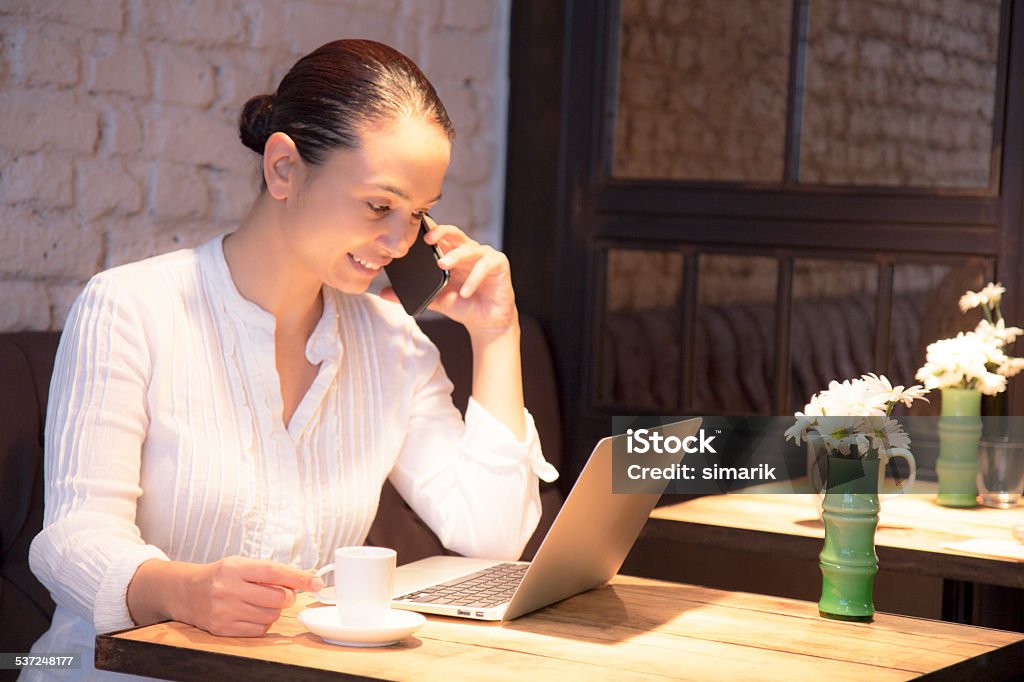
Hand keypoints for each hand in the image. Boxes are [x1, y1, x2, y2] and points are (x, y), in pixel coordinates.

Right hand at [177, 556, 321, 636]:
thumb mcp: (243, 564)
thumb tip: (306, 578)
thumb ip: (272, 571)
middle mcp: (228, 589)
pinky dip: (263, 623)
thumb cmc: (220, 576)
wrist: (187, 592)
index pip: (274, 572)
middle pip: (277, 598)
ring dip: (274, 610)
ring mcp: (224, 611)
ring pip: (271, 616)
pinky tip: (252, 613)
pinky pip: (259, 630)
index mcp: (235, 568)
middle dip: (287, 597)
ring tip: (261, 602)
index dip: (299, 578)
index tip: (316, 582)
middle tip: (281, 593)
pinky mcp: (223, 629)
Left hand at [382, 216, 517, 335]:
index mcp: (451, 254)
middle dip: (440, 232)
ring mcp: (484, 255)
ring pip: (470, 248)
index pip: (439, 236)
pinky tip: (465, 292)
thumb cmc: (462, 305)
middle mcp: (468, 250)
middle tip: (426, 240)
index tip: (413, 230)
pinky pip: (486, 264)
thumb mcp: (434, 300)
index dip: (428, 229)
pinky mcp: (499, 264)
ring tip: (443, 265)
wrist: (486, 322)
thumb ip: (411, 294)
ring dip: (456, 255)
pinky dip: (474, 277)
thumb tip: (383, 293)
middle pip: (454, 233)